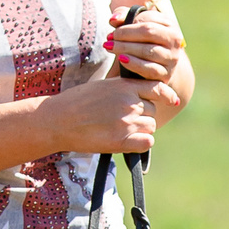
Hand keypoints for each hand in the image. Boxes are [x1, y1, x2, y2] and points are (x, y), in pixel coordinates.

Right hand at [54, 74, 170, 153]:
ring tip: (120, 130)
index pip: (157, 88)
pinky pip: (147, 142)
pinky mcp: (121, 141)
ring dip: (141, 129)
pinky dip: (141, 143)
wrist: (58, 120)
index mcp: (125, 86)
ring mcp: (126, 122)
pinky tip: (130, 142)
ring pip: (150, 126)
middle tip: (123, 120)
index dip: (164, 95)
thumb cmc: (77, 102)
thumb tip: (142, 90)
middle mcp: (129, 102)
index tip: (170, 100)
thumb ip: (124, 86)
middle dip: (144, 115)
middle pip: (153, 110)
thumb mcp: (103, 85)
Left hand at [105, 4, 185, 84]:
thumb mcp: (135, 27)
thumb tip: (113, 19)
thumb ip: (124, 17)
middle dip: (125, 34)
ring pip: (148, 50)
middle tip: (109, 38)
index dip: (128, 21)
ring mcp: (172, 58)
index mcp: (169, 24)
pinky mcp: (166, 74)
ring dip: (126, 48)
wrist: (154, 68)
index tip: (112, 26)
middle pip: (148, 32)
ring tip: (110, 47)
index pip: (148, 18)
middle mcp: (175, 39)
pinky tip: (121, 59)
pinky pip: (149, 69)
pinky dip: (134, 63)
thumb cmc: (142, 43)